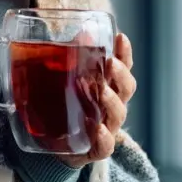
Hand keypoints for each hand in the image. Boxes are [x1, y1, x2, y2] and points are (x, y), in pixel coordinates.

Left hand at [62, 33, 137, 168]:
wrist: (55, 146)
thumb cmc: (67, 106)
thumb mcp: (66, 80)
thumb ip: (74, 58)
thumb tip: (81, 32)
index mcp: (108, 85)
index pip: (122, 67)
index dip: (124, 53)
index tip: (121, 37)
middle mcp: (112, 105)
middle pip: (126, 88)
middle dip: (121, 74)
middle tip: (110, 63)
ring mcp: (107, 127)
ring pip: (118, 114)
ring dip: (112, 101)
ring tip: (102, 92)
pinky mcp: (96, 149)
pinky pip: (106, 145)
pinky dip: (104, 137)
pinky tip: (97, 128)